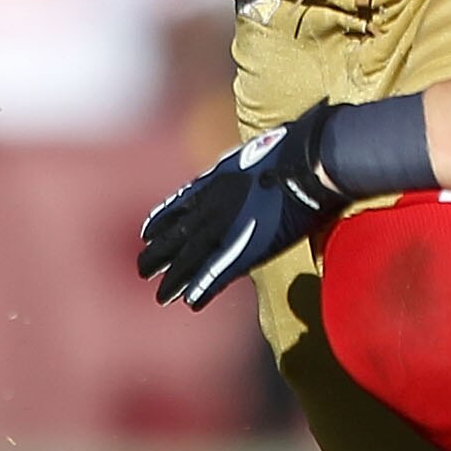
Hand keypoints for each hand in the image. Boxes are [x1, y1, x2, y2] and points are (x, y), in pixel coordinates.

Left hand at [138, 103, 341, 308]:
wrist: (307, 161)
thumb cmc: (294, 150)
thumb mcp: (259, 148)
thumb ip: (249, 165)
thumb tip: (257, 162)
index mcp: (216, 181)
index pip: (180, 204)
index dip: (163, 220)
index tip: (146, 233)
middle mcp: (213, 205)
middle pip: (177, 235)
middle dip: (159, 254)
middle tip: (143, 269)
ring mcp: (226, 228)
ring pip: (190, 258)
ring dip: (174, 279)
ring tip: (161, 295)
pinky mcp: (246, 248)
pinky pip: (217, 272)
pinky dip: (203, 288)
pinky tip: (192, 302)